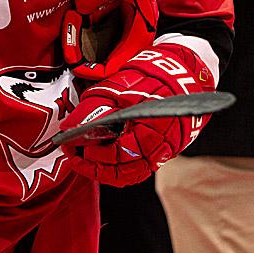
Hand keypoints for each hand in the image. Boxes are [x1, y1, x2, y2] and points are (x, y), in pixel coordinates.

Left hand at [60, 44, 214, 186]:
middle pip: (123, 170)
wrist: (182, 77)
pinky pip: (137, 171)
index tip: (73, 148)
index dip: (94, 154)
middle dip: (95, 166)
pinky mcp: (159, 154)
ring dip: (104, 171)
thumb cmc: (153, 80)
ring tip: (83, 161)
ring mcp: (160, 153)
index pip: (120, 153)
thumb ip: (96, 108)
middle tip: (74, 156)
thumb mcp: (121, 88)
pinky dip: (118, 171)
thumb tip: (70, 126)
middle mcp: (158, 147)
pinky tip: (100, 164)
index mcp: (151, 129)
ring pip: (129, 174)